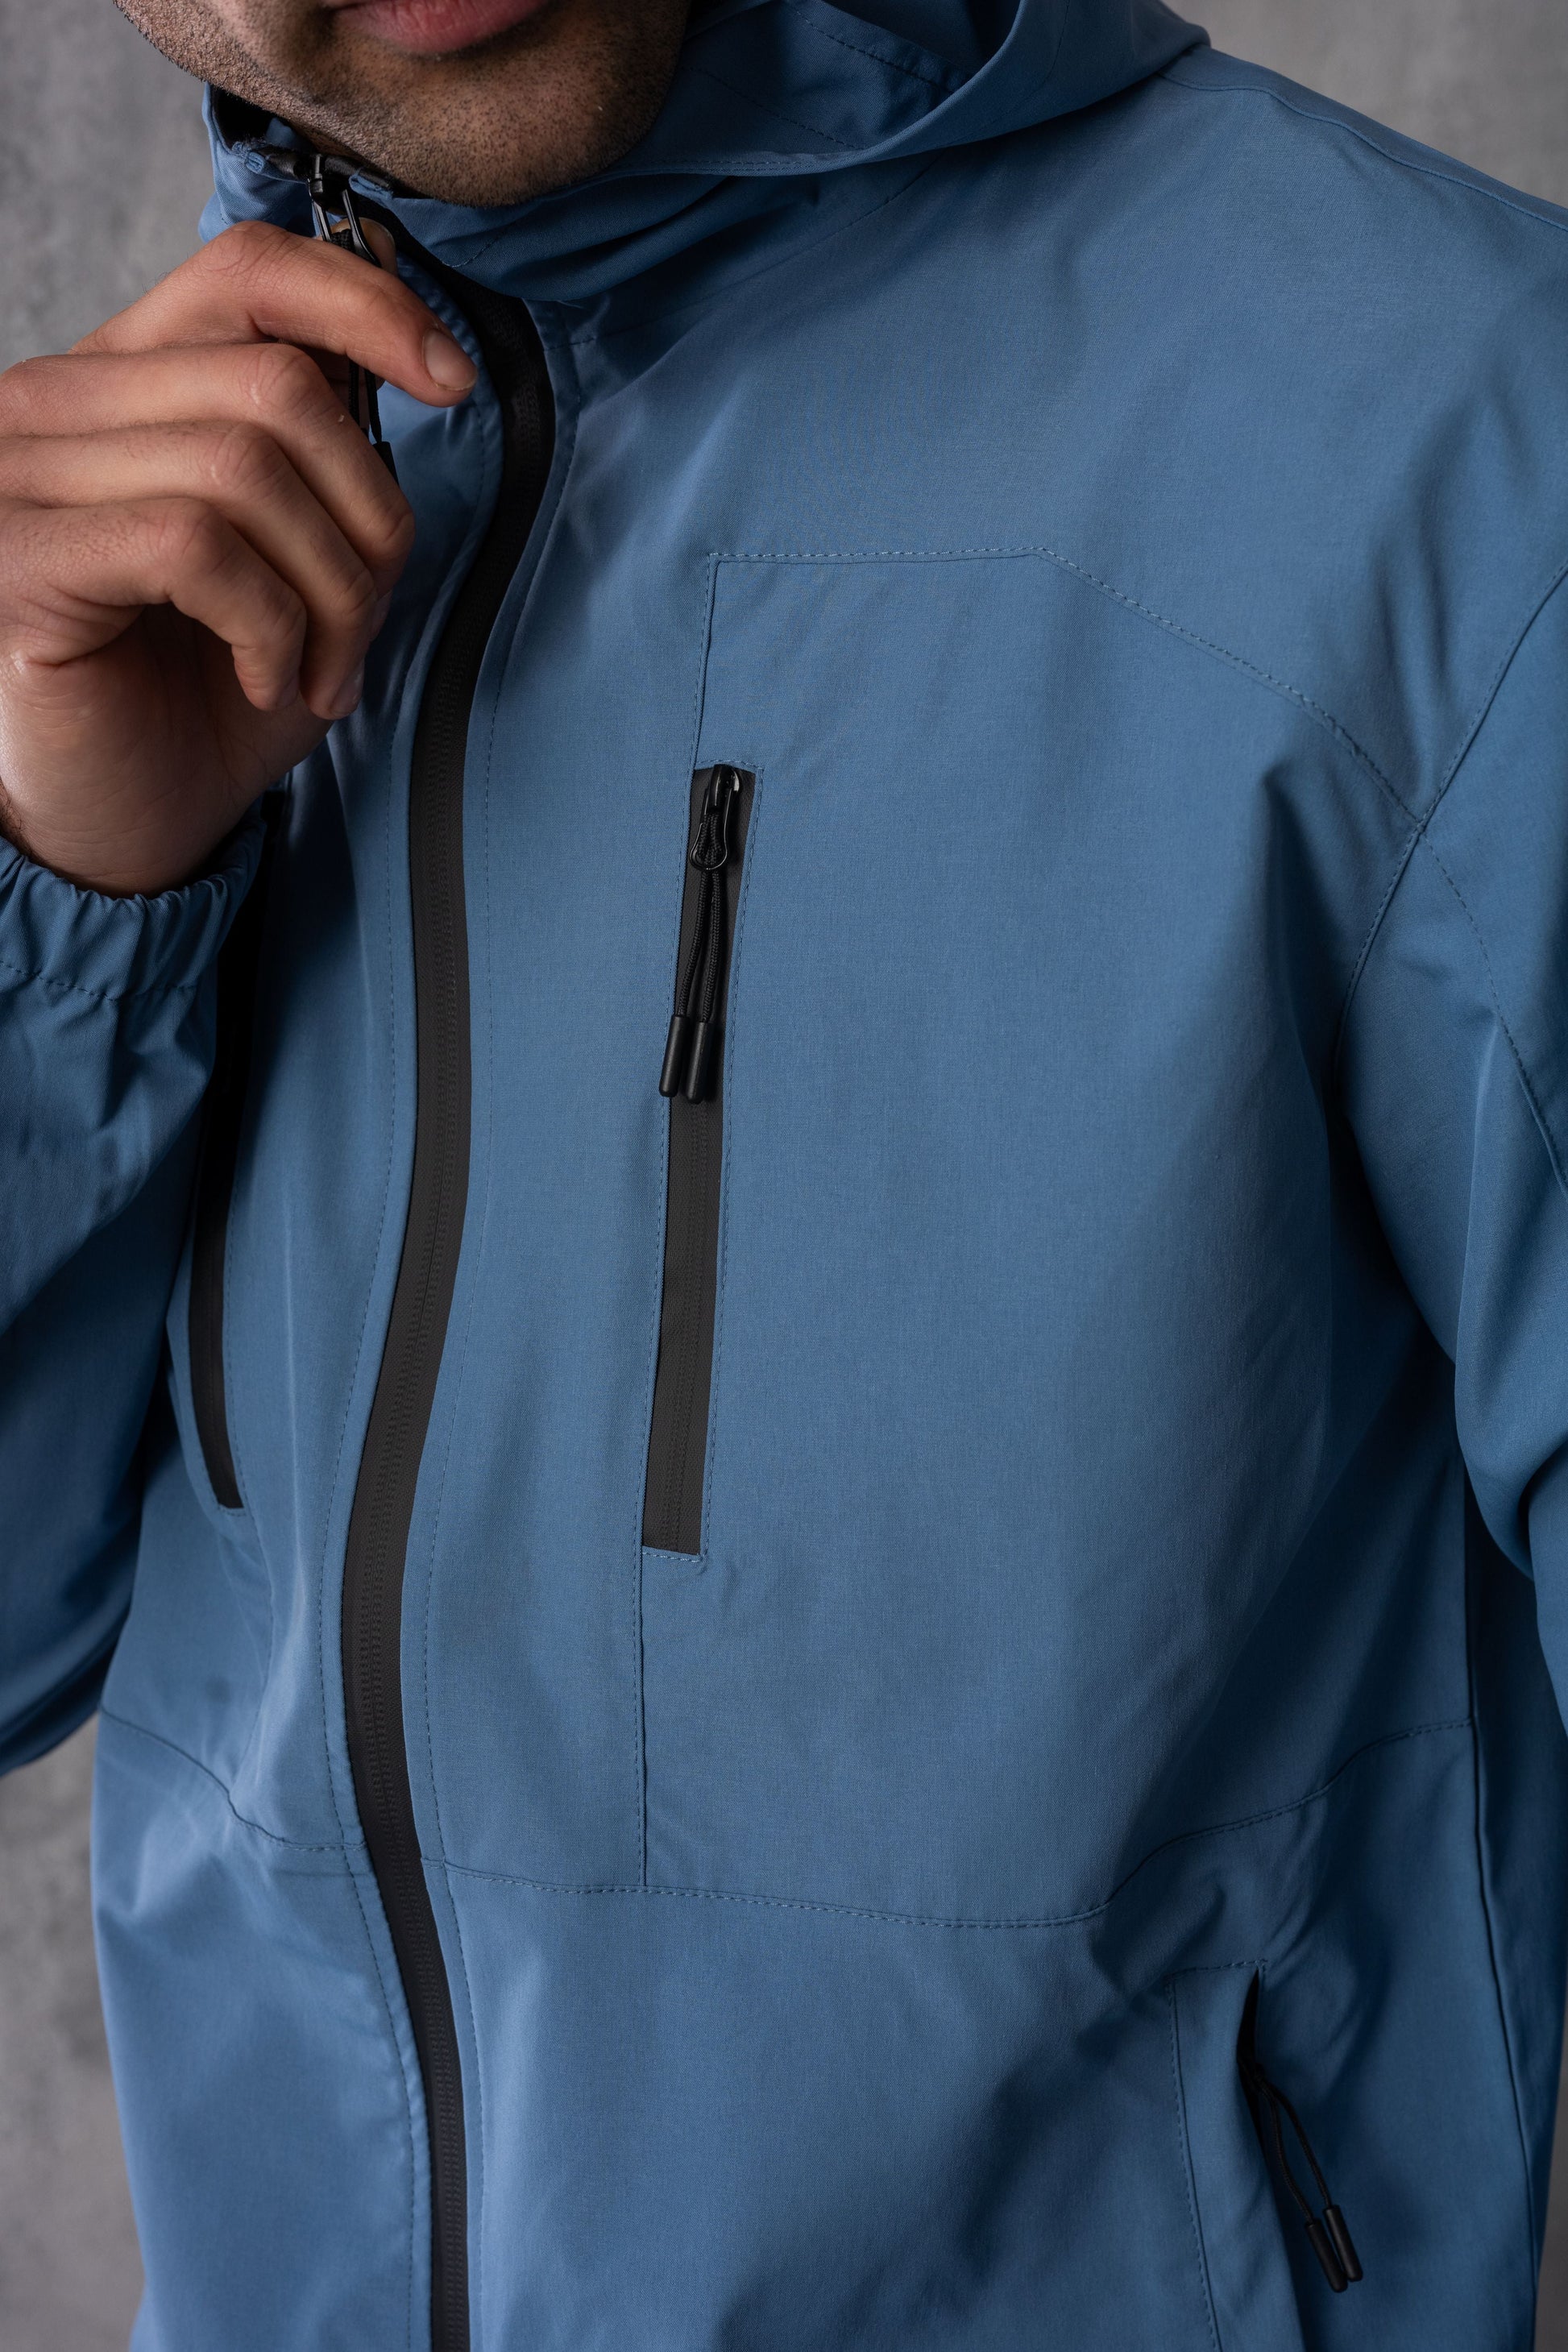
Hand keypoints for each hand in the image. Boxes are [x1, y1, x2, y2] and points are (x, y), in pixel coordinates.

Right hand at [0, 221, 477, 895]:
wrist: (129, 822)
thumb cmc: (207, 695)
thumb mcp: (298, 559)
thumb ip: (332, 461)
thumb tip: (422, 371)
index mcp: (126, 380)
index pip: (249, 272)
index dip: (366, 306)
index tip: (450, 381)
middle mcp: (56, 403)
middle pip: (276, 384)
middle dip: (364, 521)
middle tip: (361, 627)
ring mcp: (23, 475)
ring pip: (246, 465)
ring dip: (326, 590)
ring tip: (318, 669)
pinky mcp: (21, 561)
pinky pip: (194, 545)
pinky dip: (266, 624)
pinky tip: (263, 677)